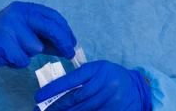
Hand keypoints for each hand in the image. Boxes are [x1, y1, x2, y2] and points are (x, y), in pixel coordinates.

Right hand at [0, 1, 76, 77]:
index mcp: (24, 8)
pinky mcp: (2, 42)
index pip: (51, 15)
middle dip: (62, 41)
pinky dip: (17, 63)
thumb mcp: (25, 34)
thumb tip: (68, 46)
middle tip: (69, 53)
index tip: (73, 42)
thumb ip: (45, 38)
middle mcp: (17, 13)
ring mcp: (9, 26)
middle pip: (49, 27)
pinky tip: (7, 57)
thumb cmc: (2, 42)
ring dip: (28, 54)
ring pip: (35, 47)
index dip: (65, 30)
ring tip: (14, 51)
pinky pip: (22, 59)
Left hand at [33, 60, 151, 110]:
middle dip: (57, 106)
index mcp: (97, 70)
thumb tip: (57, 90)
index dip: (54, 89)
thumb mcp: (97, 70)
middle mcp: (104, 84)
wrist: (137, 88)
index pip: (71, 80)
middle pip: (75, 99)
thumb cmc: (111, 76)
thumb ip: (80, 77)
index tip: (39, 96)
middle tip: (42, 110)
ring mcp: (111, 100)